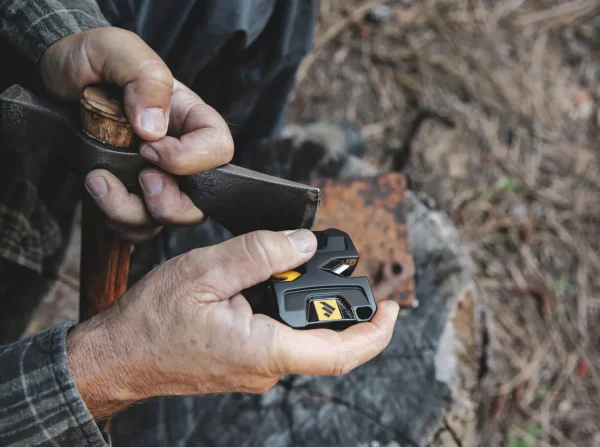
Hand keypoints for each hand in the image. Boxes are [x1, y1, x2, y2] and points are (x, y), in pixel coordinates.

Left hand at [40, 27, 233, 241]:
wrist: (55, 78)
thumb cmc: (91, 60)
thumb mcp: (117, 51)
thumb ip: (145, 80)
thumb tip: (154, 129)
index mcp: (189, 118)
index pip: (218, 149)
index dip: (190, 160)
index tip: (148, 149)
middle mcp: (180, 153)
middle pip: (200, 199)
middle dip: (168, 201)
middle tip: (139, 178)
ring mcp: (157, 178)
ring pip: (165, 219)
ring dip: (131, 212)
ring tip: (99, 180)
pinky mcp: (132, 195)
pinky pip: (138, 226)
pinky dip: (117, 220)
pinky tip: (97, 188)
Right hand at [66, 230, 398, 418]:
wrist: (119, 357)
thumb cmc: (153, 321)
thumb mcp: (205, 271)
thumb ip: (260, 254)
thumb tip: (304, 244)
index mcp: (264, 350)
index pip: (340, 353)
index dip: (376, 332)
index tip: (392, 307)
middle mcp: (266, 369)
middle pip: (327, 343)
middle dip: (341, 307)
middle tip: (334, 266)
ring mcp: (256, 370)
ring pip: (303, 340)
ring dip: (311, 307)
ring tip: (295, 269)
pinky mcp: (245, 364)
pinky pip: (282, 341)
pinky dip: (289, 313)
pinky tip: (271, 288)